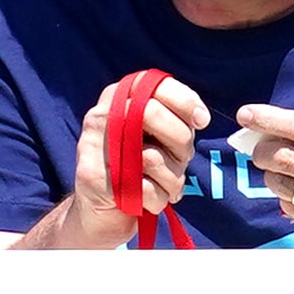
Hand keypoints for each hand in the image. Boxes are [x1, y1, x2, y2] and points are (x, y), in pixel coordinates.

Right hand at [68, 75, 209, 246]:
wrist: (102, 210)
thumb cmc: (140, 167)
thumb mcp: (161, 137)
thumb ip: (177, 119)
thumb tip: (200, 116)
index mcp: (119, 97)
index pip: (155, 84)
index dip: (185, 101)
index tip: (201, 121)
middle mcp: (101, 115)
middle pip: (152, 114)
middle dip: (181, 142)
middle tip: (182, 159)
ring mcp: (92, 146)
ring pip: (152, 157)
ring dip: (173, 178)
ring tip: (164, 184)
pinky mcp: (92, 178)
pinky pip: (144, 188)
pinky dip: (159, 199)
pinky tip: (151, 199)